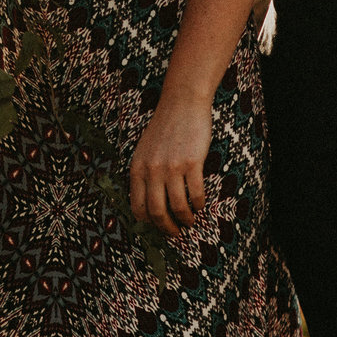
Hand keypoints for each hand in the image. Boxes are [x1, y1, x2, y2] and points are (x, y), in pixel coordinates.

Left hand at [130, 96, 211, 236]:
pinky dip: (198, 204)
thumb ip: (144, 173)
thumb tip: (149, 203)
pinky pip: (195, 193)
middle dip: (166, 227)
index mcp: (137, 168)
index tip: (157, 226)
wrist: (181, 104)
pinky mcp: (191, 163)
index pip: (137, 206)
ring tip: (189, 221)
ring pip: (177, 206)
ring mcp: (171, 167)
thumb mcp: (143, 150)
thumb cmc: (164, 129)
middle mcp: (151, 170)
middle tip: (175, 232)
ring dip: (185, 219)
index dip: (148, 222)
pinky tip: (200, 204)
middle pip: (157, 211)